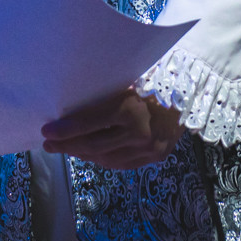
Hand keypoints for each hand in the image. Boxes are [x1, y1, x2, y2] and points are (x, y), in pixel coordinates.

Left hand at [40, 87, 184, 169]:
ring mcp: (149, 149)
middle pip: (94, 145)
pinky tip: (90, 154)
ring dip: (83, 154)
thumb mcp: (127, 78)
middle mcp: (140, 132)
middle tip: (49, 143)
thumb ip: (104, 93)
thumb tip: (70, 106)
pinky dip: (102, 159)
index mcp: (131, 107)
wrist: (194, 89)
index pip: (90, 123)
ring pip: (106, 159)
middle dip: (67, 145)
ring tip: (66, 149)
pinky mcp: (156, 157)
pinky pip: (122, 164)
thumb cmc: (155, 76)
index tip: (46, 130)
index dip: (66, 129)